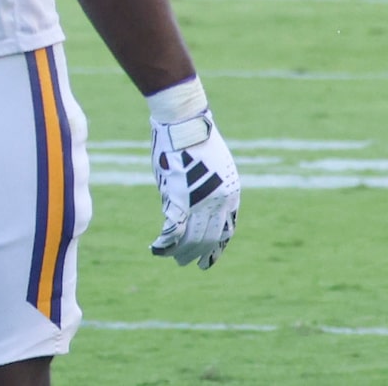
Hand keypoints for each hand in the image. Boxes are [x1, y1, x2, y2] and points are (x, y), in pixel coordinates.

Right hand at [148, 84, 240, 268]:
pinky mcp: (179, 198)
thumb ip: (209, 185)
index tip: (208, 257)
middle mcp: (219, 202)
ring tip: (173, 259)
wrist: (185, 123)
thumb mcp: (213, 164)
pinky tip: (157, 248)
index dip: (216, 246)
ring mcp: (200, 201)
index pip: (226, 230)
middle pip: (209, 236)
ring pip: (191, 237)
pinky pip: (173, 228)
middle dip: (197, 252)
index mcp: (231, 194)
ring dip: (181, 251)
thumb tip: (198, 198)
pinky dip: (165, 242)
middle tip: (187, 263)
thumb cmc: (195, 137)